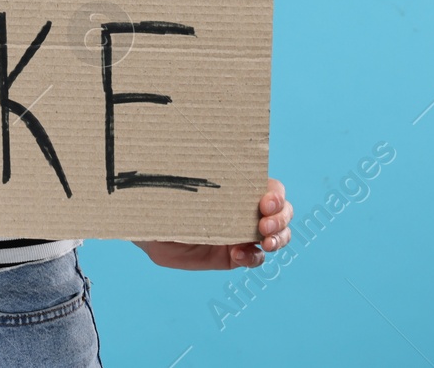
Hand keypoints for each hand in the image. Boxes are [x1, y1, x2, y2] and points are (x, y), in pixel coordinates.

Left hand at [132, 178, 291, 269]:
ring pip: (277, 236)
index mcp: (237, 189)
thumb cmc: (163, 201)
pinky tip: (238, 255)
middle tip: (264, 225)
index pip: (270, 188)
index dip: (275, 195)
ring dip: (278, 238)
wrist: (150, 229)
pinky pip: (254, 258)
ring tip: (264, 242)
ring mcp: (241, 234)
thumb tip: (193, 175)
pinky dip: (252, 257)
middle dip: (281, 218)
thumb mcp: (176, 190)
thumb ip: (191, 185)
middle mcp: (244, 210)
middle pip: (283, 212)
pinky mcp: (233, 256)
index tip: (264, 202)